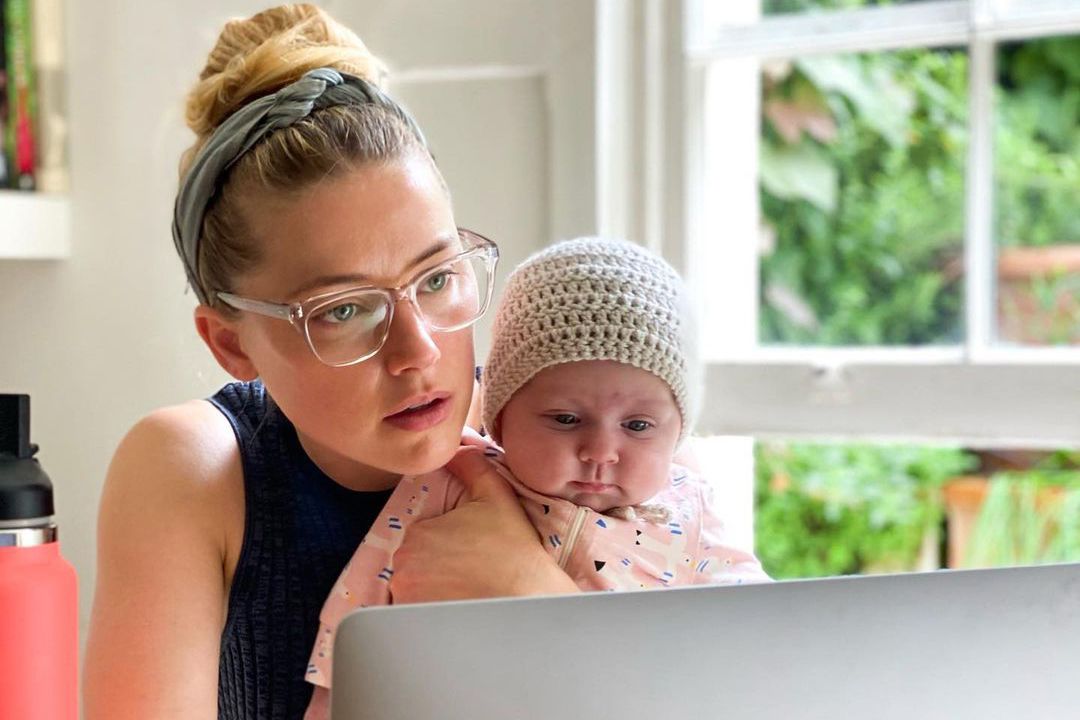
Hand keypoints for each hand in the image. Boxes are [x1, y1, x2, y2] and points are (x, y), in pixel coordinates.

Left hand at [390, 447, 577, 602]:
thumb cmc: (514, 549)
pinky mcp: (415, 623)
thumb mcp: (495, 496)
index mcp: (418, 534)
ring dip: (432, 589)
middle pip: (415, 563)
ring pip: (415, 588)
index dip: (446, 542)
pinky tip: (457, 607)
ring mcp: (407, 598)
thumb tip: (456, 447)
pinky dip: (430, 612)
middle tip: (470, 571)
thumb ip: (471, 467)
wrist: (529, 598)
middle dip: (437, 567)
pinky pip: (415, 614)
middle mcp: (404, 567)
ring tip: (465, 592)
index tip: (469, 551)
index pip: (422, 537)